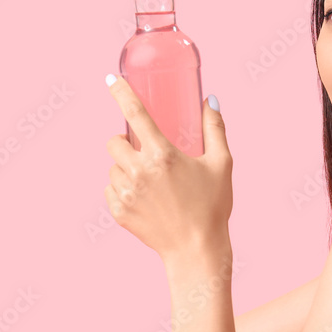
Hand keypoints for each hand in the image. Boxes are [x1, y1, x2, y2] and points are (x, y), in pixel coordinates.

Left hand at [104, 75, 232, 260]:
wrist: (196, 251)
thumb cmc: (212, 207)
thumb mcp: (221, 164)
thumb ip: (214, 129)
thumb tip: (210, 100)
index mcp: (163, 155)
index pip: (134, 114)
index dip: (121, 93)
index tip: (110, 80)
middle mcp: (140, 171)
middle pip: (114, 142)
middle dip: (125, 142)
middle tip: (142, 151)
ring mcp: (126, 193)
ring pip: (112, 167)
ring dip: (124, 167)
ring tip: (148, 181)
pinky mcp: (118, 212)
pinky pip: (110, 189)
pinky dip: (121, 189)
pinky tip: (142, 197)